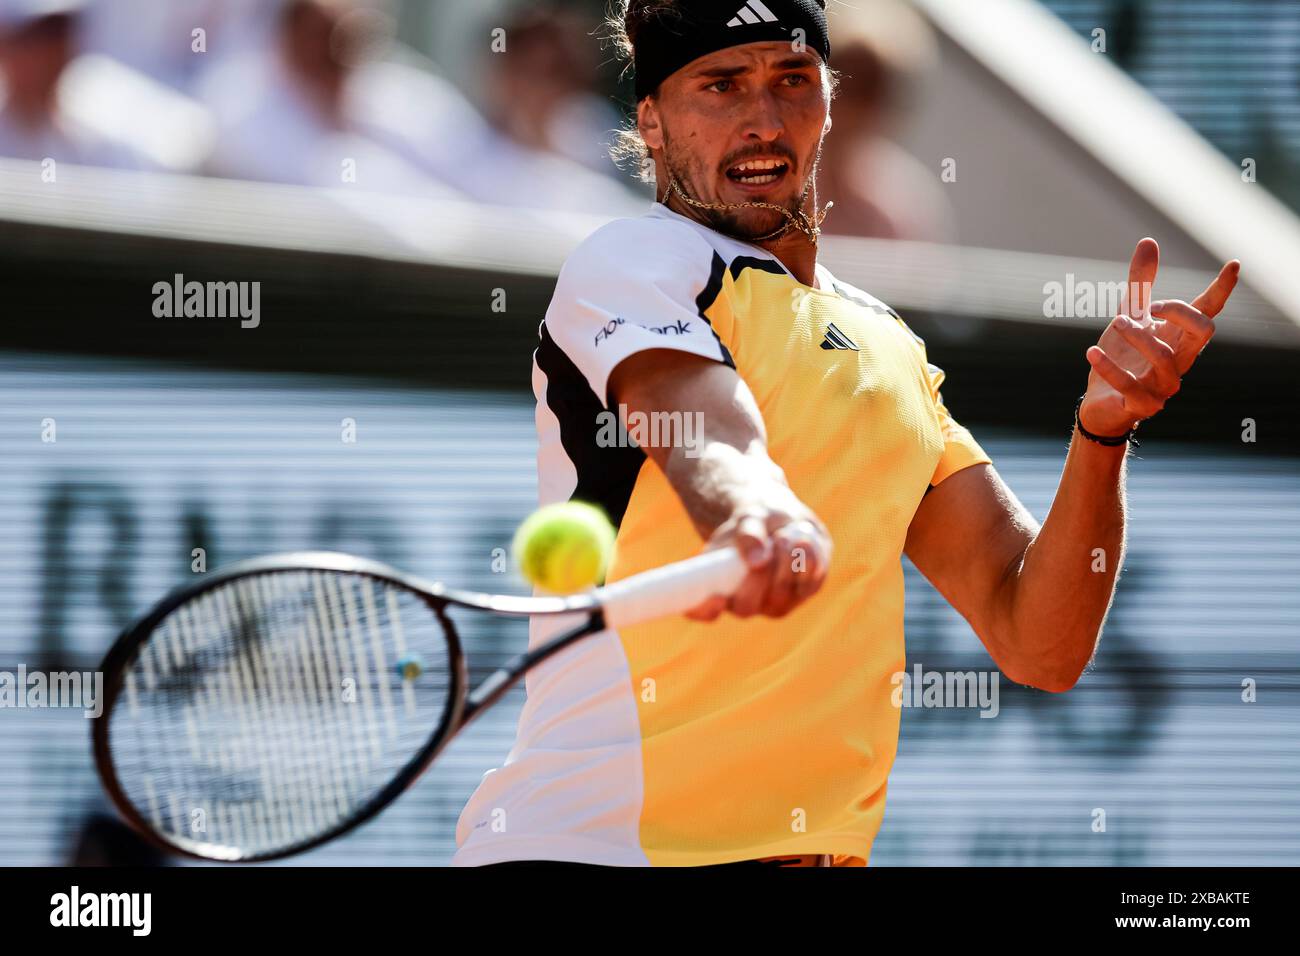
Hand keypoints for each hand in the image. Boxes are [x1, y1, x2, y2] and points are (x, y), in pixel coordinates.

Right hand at [685, 489, 831, 620]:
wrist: (783, 518)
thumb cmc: (756, 521)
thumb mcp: (750, 518)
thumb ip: (749, 534)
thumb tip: (758, 561)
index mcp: (716, 585)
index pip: (701, 610)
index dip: (704, 609)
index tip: (716, 596)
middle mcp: (743, 603)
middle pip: (746, 607)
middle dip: (756, 577)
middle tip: (767, 543)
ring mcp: (774, 603)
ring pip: (780, 597)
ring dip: (785, 562)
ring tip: (784, 535)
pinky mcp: (803, 594)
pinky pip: (810, 584)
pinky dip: (809, 559)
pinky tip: (803, 540)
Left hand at [1081, 238, 1239, 435]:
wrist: (1101, 404)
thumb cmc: (1123, 358)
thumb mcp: (1129, 316)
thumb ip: (1140, 284)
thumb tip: (1149, 241)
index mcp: (1180, 338)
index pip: (1208, 312)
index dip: (1221, 290)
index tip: (1233, 264)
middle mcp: (1180, 361)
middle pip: (1202, 332)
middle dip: (1178, 312)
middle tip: (1150, 305)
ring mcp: (1164, 386)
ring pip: (1166, 358)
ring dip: (1139, 336)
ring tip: (1115, 323)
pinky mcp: (1142, 405)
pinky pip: (1130, 385)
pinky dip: (1109, 366)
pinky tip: (1092, 351)